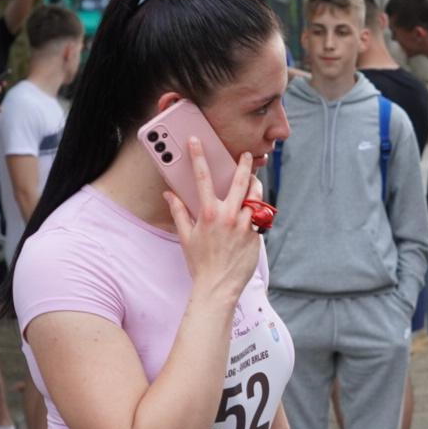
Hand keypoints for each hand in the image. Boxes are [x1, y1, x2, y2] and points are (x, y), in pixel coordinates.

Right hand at [165, 136, 259, 304]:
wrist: (218, 287)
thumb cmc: (200, 263)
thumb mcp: (185, 237)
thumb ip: (179, 212)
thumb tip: (169, 195)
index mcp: (208, 214)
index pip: (203, 178)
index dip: (199, 157)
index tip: (197, 141)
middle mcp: (228, 216)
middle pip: (240, 182)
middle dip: (244, 165)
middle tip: (247, 155)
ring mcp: (245, 225)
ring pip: (256, 197)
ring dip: (255, 187)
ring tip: (254, 181)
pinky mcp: (256, 236)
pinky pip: (259, 217)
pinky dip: (256, 211)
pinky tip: (253, 211)